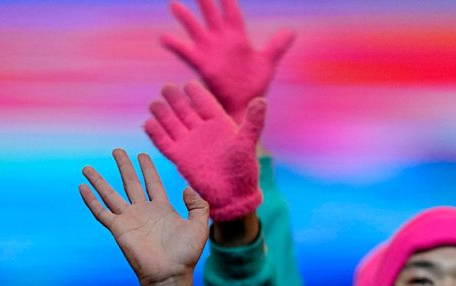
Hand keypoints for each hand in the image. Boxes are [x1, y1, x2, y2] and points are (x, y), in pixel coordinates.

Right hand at [81, 149, 209, 285]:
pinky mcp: (118, 229)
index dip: (148, 169)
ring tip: (87, 167)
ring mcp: (129, 220)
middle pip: (130, 183)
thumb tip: (187, 189)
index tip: (142, 155)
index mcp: (162, 209)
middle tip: (117, 150)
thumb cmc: (185, 255)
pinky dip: (91, 200)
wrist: (170, 274)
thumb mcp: (199, 226)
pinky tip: (82, 188)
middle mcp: (143, 212)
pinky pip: (101, 212)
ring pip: (110, 194)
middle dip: (124, 167)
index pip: (153, 183)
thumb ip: (198, 205)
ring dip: (99, 180)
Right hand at [144, 82, 265, 221]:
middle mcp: (202, 131)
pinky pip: (165, 143)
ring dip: (163, 114)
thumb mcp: (248, 143)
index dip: (196, 94)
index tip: (188, 85)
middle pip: (185, 110)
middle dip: (176, 100)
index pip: (205, 103)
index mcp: (219, 124)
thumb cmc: (243, 170)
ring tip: (155, 104)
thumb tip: (261, 100)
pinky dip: (156, 134)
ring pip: (173, 124)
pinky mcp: (180, 158)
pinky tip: (148, 124)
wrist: (233, 196)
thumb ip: (253, 122)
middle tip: (166, 88)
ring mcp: (190, 143)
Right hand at [161, 0, 294, 122]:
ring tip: (174, 5)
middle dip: (205, 1)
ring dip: (185, 17)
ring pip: (195, 29)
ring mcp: (209, 51)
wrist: (243, 105)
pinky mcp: (202, 64)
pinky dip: (175, 44)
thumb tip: (291, 31)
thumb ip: (277, 46)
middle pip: (211, 14)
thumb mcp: (267, 63)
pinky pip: (186, 51)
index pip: (232, 12)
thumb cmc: (254, 85)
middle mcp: (221, 40)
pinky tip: (164, 37)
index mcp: (237, 37)